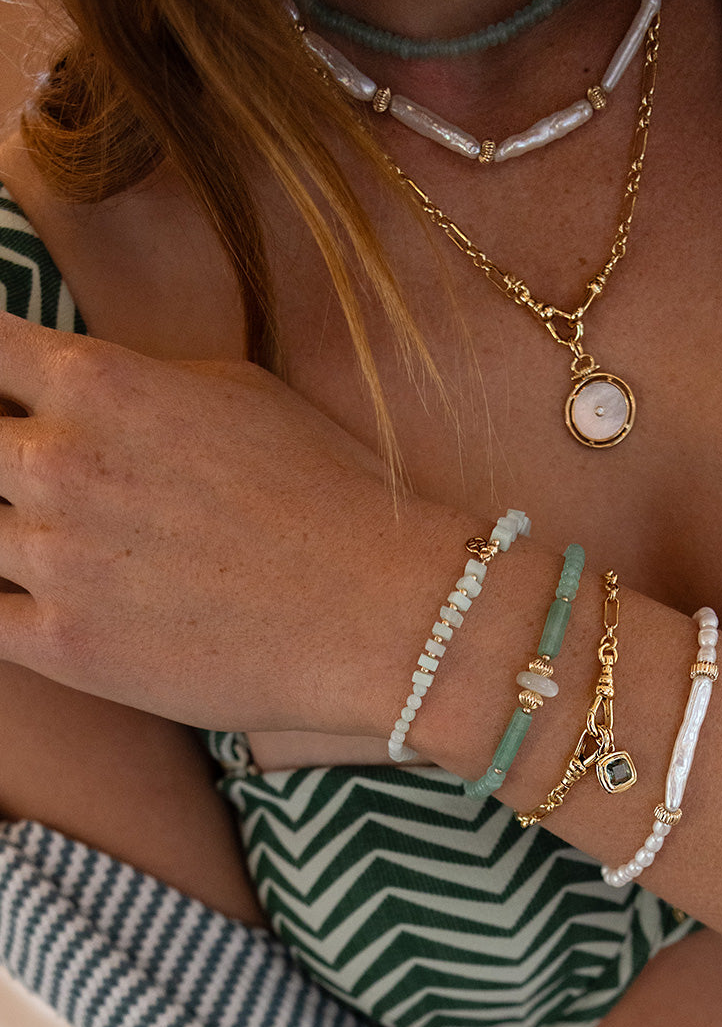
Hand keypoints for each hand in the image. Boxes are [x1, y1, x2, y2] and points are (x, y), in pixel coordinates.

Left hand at [0, 312, 396, 730]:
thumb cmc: (332, 491)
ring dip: (12, 534)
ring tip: (88, 546)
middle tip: (60, 482)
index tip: (6, 386)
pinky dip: (11, 603)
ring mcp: (53, 559)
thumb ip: (143, 380)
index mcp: (102, 385)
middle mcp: (58, 464)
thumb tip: (84, 387)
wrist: (380, 607)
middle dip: (4, 454)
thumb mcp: (245, 394)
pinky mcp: (64, 646)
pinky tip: (58, 598)